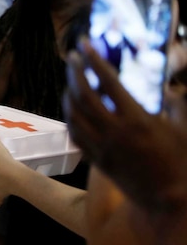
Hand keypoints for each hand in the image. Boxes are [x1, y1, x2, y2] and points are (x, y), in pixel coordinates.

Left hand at [65, 38, 186, 215]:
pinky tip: (72, 108)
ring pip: (74, 115)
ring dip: (69, 93)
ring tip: (71, 80)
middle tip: (72, 57)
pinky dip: (70, 117)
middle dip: (75, 72)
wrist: (169, 199)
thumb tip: (169, 91)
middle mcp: (115, 132)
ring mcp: (102, 148)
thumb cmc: (181, 162)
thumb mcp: (184, 129)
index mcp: (137, 120)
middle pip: (84, 95)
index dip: (94, 61)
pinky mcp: (96, 161)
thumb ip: (176, 105)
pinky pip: (75, 134)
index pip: (108, 82)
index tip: (85, 45)